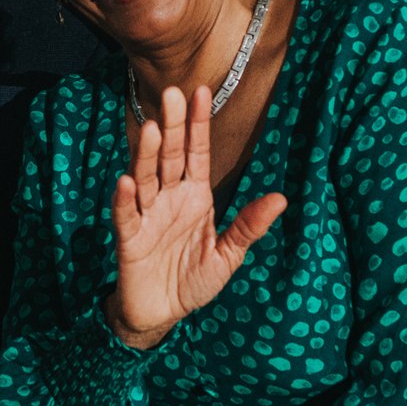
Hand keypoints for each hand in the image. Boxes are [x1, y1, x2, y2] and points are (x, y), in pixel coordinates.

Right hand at [108, 85, 286, 349]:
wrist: (162, 313)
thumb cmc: (193, 280)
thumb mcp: (228, 256)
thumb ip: (248, 226)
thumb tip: (281, 198)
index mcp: (195, 197)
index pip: (197, 153)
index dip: (198, 125)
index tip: (201, 92)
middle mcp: (170, 199)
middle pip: (169, 156)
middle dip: (172, 126)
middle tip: (173, 94)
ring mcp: (147, 216)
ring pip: (146, 178)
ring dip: (147, 154)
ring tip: (151, 128)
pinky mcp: (130, 239)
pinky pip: (126, 215)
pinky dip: (125, 199)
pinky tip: (127, 181)